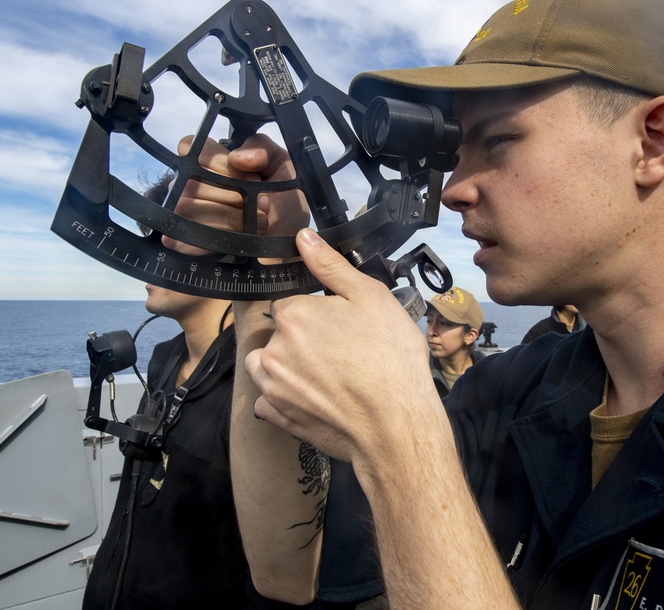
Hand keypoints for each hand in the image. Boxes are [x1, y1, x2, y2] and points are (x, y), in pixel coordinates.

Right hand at [162, 133, 309, 253]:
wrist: (292, 240)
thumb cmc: (286, 200)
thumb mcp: (282, 163)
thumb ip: (262, 147)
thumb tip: (237, 157)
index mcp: (213, 161)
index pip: (191, 148)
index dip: (221, 164)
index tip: (250, 177)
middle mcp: (196, 184)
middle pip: (192, 181)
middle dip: (234, 194)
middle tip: (262, 203)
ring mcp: (191, 212)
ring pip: (189, 207)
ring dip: (231, 216)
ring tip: (257, 219)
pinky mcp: (193, 240)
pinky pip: (191, 234)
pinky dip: (222, 234)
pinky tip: (243, 233)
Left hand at [246, 228, 440, 465]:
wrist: (396, 425)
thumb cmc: (390, 359)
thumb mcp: (370, 298)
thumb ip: (330, 266)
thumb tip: (302, 238)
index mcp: (293, 315)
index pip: (291, 304)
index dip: (317, 313)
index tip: (340, 327)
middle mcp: (273, 349)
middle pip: (280, 334)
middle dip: (303, 339)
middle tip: (342, 353)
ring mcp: (272, 386)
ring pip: (267, 365)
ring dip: (286, 366)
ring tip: (326, 376)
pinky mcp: (277, 416)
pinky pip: (268, 400)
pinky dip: (285, 398)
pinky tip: (316, 398)